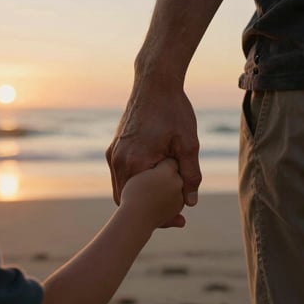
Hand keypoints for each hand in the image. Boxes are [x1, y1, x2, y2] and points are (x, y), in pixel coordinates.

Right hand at [106, 82, 200, 218]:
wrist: (154, 82)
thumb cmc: (173, 110)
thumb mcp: (188, 143)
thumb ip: (190, 175)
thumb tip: (190, 202)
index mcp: (134, 162)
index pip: (141, 204)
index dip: (160, 215)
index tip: (178, 220)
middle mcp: (118, 160)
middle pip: (128, 200)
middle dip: (148, 210)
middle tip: (172, 215)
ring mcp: (114, 153)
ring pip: (123, 188)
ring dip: (141, 197)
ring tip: (165, 200)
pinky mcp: (115, 147)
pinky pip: (122, 174)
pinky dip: (136, 184)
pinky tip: (154, 181)